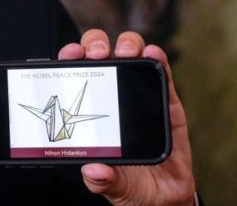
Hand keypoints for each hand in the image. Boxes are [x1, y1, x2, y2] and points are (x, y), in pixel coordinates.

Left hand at [58, 29, 195, 205]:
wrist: (166, 196)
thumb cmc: (131, 184)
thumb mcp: (112, 186)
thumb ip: (102, 180)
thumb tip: (93, 171)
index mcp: (89, 109)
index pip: (75, 75)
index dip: (70, 59)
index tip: (70, 55)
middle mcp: (111, 94)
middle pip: (99, 55)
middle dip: (95, 45)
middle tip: (97, 54)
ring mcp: (138, 93)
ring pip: (129, 55)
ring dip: (126, 45)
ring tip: (125, 53)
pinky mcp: (165, 99)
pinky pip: (161, 73)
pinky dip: (157, 58)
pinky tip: (153, 53)